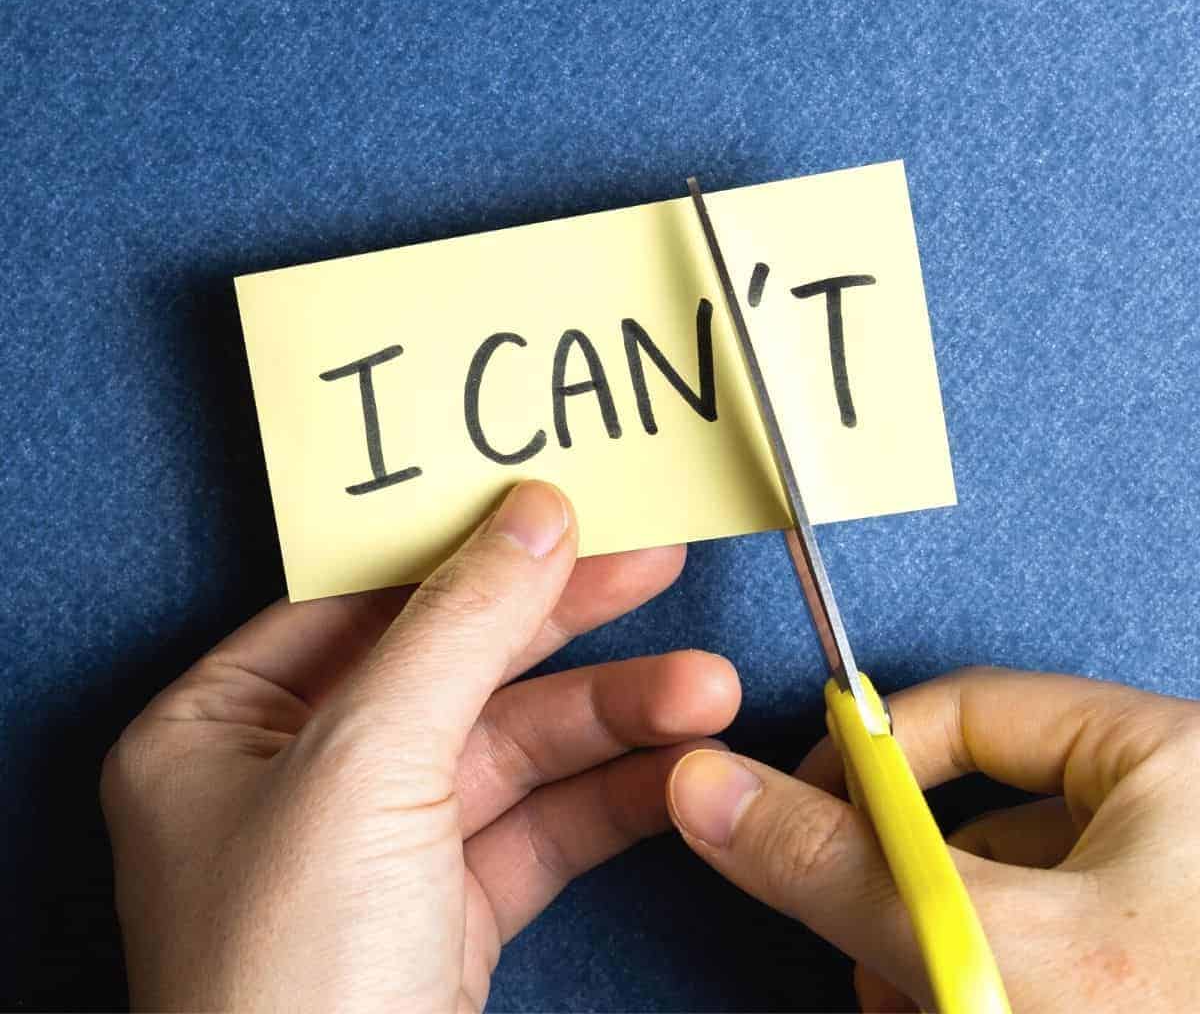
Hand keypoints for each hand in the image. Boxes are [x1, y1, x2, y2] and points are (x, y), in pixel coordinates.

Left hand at [102, 481, 739, 1012]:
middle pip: (451, 665)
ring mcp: (375, 845)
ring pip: (512, 748)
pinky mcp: (444, 910)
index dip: (463, 551)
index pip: (359, 600)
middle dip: (565, 629)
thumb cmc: (284, 984)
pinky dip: (611, 795)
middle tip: (651, 567)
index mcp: (220, 728)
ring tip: (703, 689)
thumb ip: (458, 628)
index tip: (556, 510)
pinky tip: (676, 766)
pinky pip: (539, 824)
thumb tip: (530, 517)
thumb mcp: (367, 764)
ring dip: (613, 719)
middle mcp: (292, 779)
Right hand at [666, 666, 1199, 1011]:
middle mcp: (1184, 812)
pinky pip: (1063, 946)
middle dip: (908, 887)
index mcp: (1170, 754)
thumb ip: (847, 867)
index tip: (796, 823)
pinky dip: (1000, 980)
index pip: (973, 708)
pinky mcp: (1173, 960)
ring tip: (917, 1006)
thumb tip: (705, 785)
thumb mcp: (1004, 953)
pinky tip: (965, 1011)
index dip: (869, 760)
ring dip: (947, 948)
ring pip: (1022, 893)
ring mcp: (1184, 897)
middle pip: (991, 808)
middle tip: (867, 960)